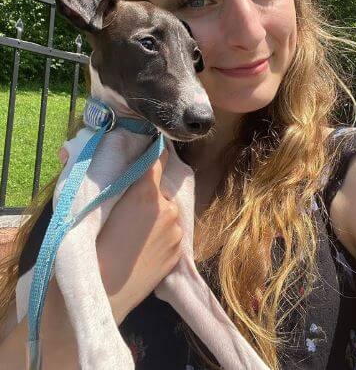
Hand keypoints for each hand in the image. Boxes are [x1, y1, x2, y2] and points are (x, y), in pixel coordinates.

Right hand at [95, 148, 182, 323]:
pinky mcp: (179, 250)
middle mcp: (167, 208)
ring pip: (169, 215)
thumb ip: (123, 184)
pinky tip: (145, 250)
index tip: (158, 148)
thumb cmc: (95, 244)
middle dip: (152, 198)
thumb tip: (131, 170)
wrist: (105, 288)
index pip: (158, 160)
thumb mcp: (105, 206)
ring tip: (138, 237)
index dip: (158, 153)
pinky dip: (163, 237)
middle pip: (163, 193)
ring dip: (159, 219)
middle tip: (133, 214)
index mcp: (146, 193)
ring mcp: (176, 230)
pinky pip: (173, 235)